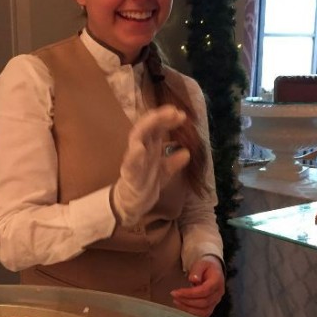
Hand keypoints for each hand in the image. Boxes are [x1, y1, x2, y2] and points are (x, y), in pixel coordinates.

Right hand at [111, 105, 190, 226]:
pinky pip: (130, 164)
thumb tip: (187, 152)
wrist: (130, 204)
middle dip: (159, 117)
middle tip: (174, 111)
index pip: (157, 128)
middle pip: (147, 127)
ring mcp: (133, 160)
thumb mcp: (164, 172)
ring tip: (158, 118)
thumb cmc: (145, 184)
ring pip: (136, 138)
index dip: (167, 120)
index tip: (181, 115)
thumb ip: (174, 162)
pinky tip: (140, 148)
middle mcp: (140, 149)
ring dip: (146, 127)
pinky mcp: (128, 175)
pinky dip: (134, 156)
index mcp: (149, 148)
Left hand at [170, 256, 224, 316]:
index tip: (176, 292)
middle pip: (204, 302)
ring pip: (204, 311)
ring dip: (188, 309)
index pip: (204, 291)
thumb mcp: (201, 263)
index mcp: (217, 281)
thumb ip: (197, 270)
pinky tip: (182, 308)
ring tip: (176, 302)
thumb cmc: (206, 267)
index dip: (190, 293)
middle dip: (187, 301)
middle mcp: (219, 294)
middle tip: (174, 296)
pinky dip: (192, 314)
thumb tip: (193, 279)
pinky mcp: (212, 307)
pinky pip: (203, 315)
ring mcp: (216, 302)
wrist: (213, 271)